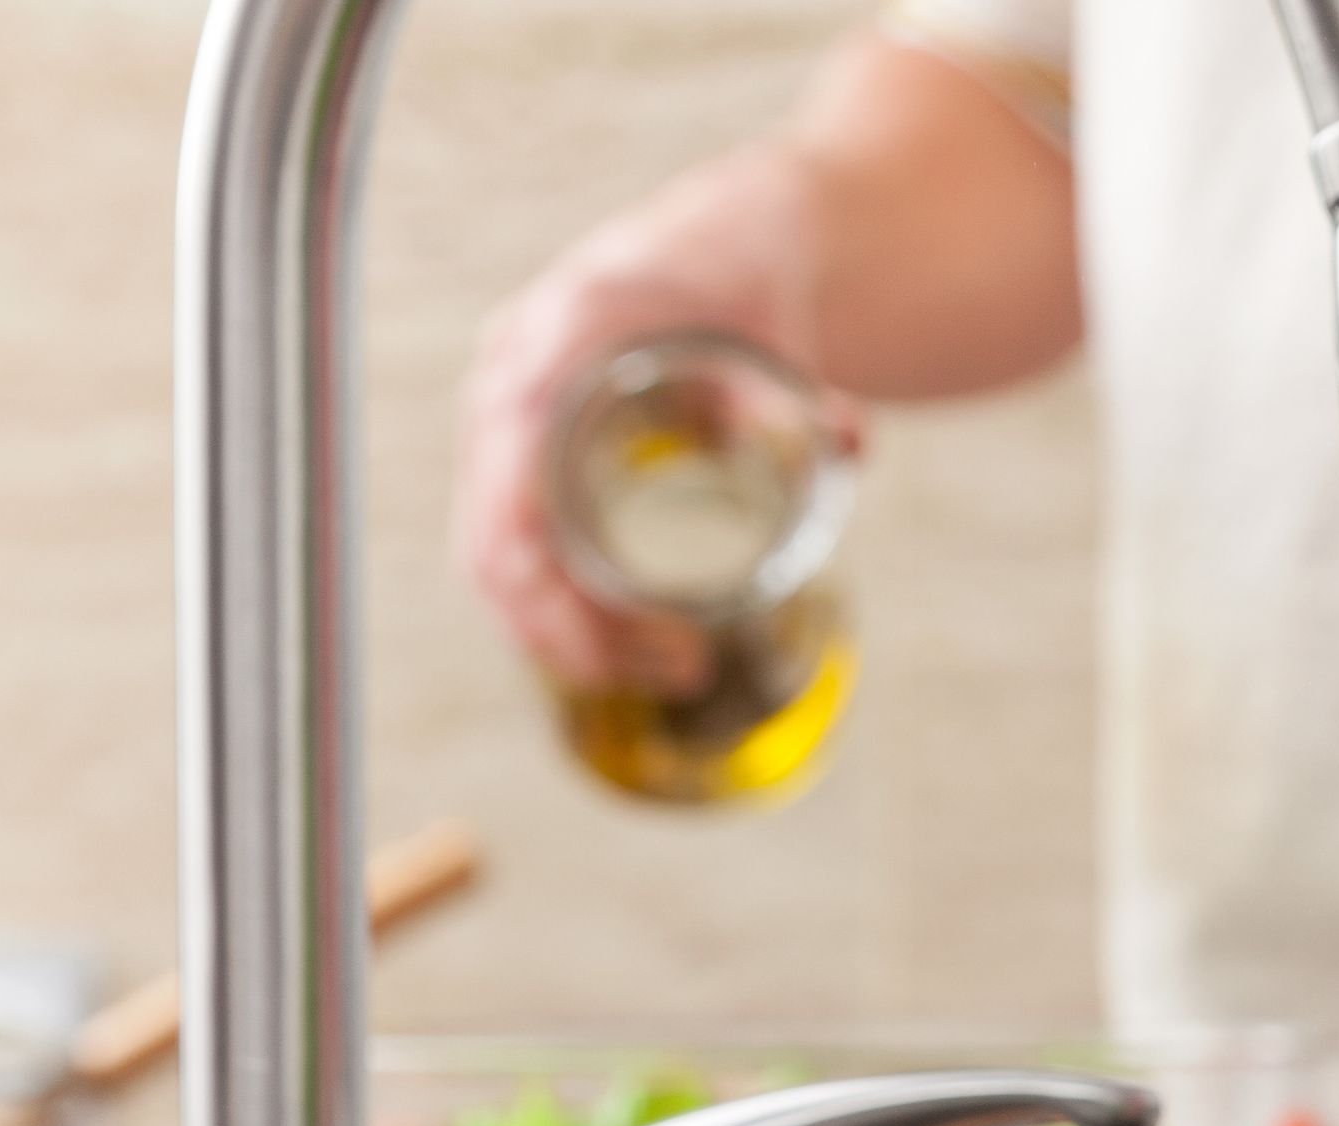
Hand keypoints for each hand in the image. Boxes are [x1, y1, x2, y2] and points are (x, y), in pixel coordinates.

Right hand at [454, 148, 864, 693]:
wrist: (718, 241)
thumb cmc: (746, 281)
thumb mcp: (777, 332)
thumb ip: (799, 388)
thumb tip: (846, 445)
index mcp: (559, 341)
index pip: (512, 495)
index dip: (558, 595)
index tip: (647, 647)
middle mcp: (508, 377)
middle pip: (494, 548)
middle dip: (575, 635)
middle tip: (683, 671)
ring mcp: (501, 412)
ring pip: (492, 557)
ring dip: (568, 633)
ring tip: (672, 667)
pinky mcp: (516, 443)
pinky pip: (507, 543)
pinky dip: (557, 606)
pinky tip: (625, 642)